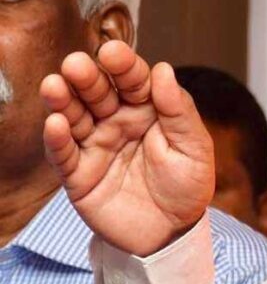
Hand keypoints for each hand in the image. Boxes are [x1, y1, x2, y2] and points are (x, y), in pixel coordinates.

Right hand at [41, 41, 214, 256]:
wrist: (174, 232)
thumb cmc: (188, 184)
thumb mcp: (195, 146)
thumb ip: (179, 110)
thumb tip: (164, 70)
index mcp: (149, 108)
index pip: (134, 80)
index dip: (124, 65)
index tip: (112, 51)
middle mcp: (119, 120)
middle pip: (99, 93)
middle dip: (88, 77)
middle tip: (77, 64)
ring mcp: (97, 146)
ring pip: (75, 117)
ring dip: (64, 101)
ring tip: (55, 85)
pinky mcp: (79, 175)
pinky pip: (65, 155)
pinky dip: (58, 139)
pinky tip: (55, 124)